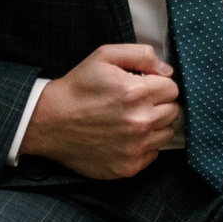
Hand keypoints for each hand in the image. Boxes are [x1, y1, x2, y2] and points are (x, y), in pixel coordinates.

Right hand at [21, 43, 181, 178]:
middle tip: (135, 104)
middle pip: (173, 111)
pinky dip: (143, 146)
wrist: (49, 122)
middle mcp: (140, 121)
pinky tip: (124, 137)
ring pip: (166, 134)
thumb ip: (141, 55)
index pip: (172, 89)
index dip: (158, 85)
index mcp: (136, 92)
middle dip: (158, 104)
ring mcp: (135, 147)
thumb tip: (167, 71)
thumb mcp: (104, 56)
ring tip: (130, 120)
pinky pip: (153, 154)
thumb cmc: (78, 88)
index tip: (143, 87)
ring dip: (154, 126)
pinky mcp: (128, 166)